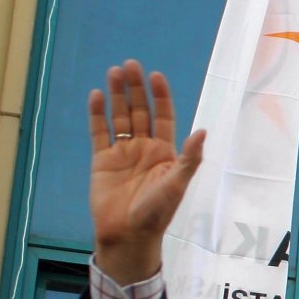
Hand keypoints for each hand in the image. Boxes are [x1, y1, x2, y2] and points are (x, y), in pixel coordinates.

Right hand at [88, 59, 205, 284]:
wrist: (128, 234)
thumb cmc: (157, 212)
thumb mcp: (177, 184)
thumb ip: (190, 158)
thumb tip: (203, 131)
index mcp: (164, 152)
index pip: (163, 116)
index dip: (160, 96)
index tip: (155, 76)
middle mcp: (144, 148)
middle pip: (140, 111)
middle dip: (136, 88)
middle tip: (130, 64)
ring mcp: (122, 152)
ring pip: (119, 116)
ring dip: (117, 95)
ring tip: (114, 72)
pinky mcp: (102, 160)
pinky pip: (99, 132)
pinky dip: (97, 114)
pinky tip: (96, 96)